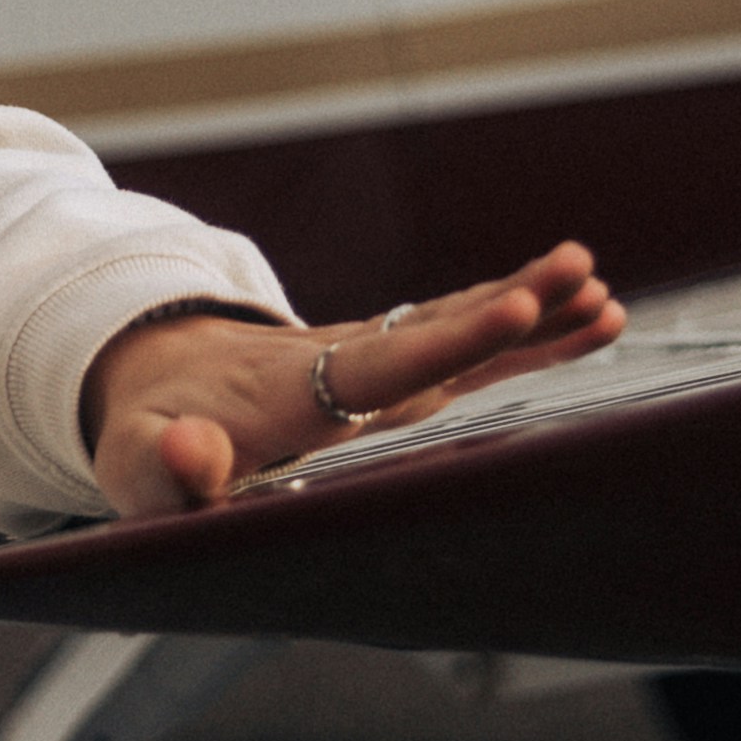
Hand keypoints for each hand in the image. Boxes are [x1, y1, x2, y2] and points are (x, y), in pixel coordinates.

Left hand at [82, 243, 626, 521]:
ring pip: (460, 331)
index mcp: (294, 392)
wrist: (155, 379)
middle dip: (510, 305)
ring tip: (604, 294)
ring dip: (530, 310)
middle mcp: (344, 366)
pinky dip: (523, 331)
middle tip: (580, 273)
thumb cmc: (149, 435)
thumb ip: (165, 466)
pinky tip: (588, 318)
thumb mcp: (136, 461)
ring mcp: (372, 365)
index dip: (449, 339)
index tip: (511, 307)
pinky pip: (464, 348)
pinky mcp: (390, 372)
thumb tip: (190, 451)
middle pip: (437, 332)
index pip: (382, 364)